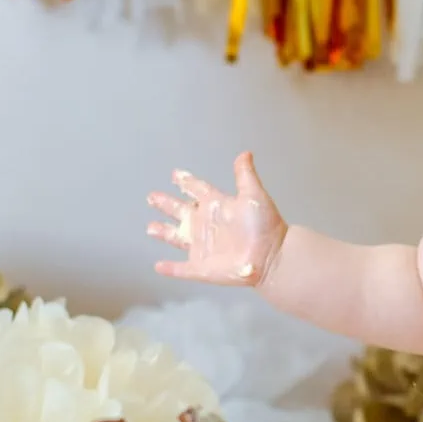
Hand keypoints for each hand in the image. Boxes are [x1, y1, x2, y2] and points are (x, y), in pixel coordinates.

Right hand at [146, 152, 285, 286]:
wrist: (272, 256)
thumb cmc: (265, 226)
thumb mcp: (253, 195)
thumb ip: (245, 175)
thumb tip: (245, 153)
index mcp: (216, 205)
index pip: (197, 190)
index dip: (187, 182)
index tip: (175, 174)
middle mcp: (206, 224)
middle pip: (180, 211)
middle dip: (166, 204)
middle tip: (152, 196)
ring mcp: (202, 246)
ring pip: (176, 237)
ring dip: (163, 232)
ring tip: (150, 227)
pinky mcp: (201, 267)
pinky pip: (181, 269)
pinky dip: (170, 268)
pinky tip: (158, 266)